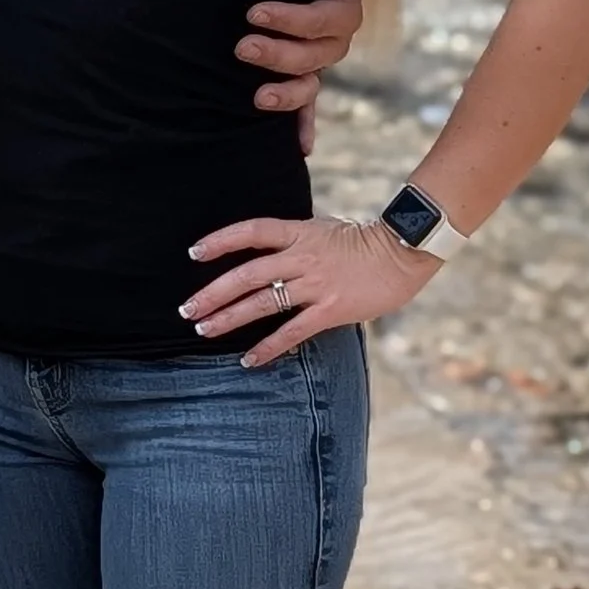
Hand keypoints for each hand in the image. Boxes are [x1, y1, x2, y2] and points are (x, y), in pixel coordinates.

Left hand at [182, 210, 436, 367]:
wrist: (402, 253)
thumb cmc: (363, 240)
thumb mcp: (323, 228)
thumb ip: (293, 238)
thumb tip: (267, 245)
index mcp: (299, 233)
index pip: (251, 232)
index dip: (221, 241)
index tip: (194, 253)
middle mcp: (302, 258)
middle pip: (247, 274)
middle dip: (213, 293)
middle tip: (187, 309)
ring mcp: (315, 285)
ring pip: (263, 302)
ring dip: (230, 318)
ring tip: (204, 329)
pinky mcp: (330, 310)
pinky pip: (292, 331)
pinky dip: (268, 347)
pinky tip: (248, 359)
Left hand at [236, 0, 371, 157]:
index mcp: (344, 7)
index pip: (324, 21)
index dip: (291, 21)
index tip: (254, 12)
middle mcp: (334, 39)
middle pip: (315, 58)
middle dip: (278, 56)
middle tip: (242, 48)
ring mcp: (318, 56)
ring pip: (310, 84)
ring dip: (286, 94)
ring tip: (256, 97)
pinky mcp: (302, 66)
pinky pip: (309, 101)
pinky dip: (305, 123)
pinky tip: (301, 148)